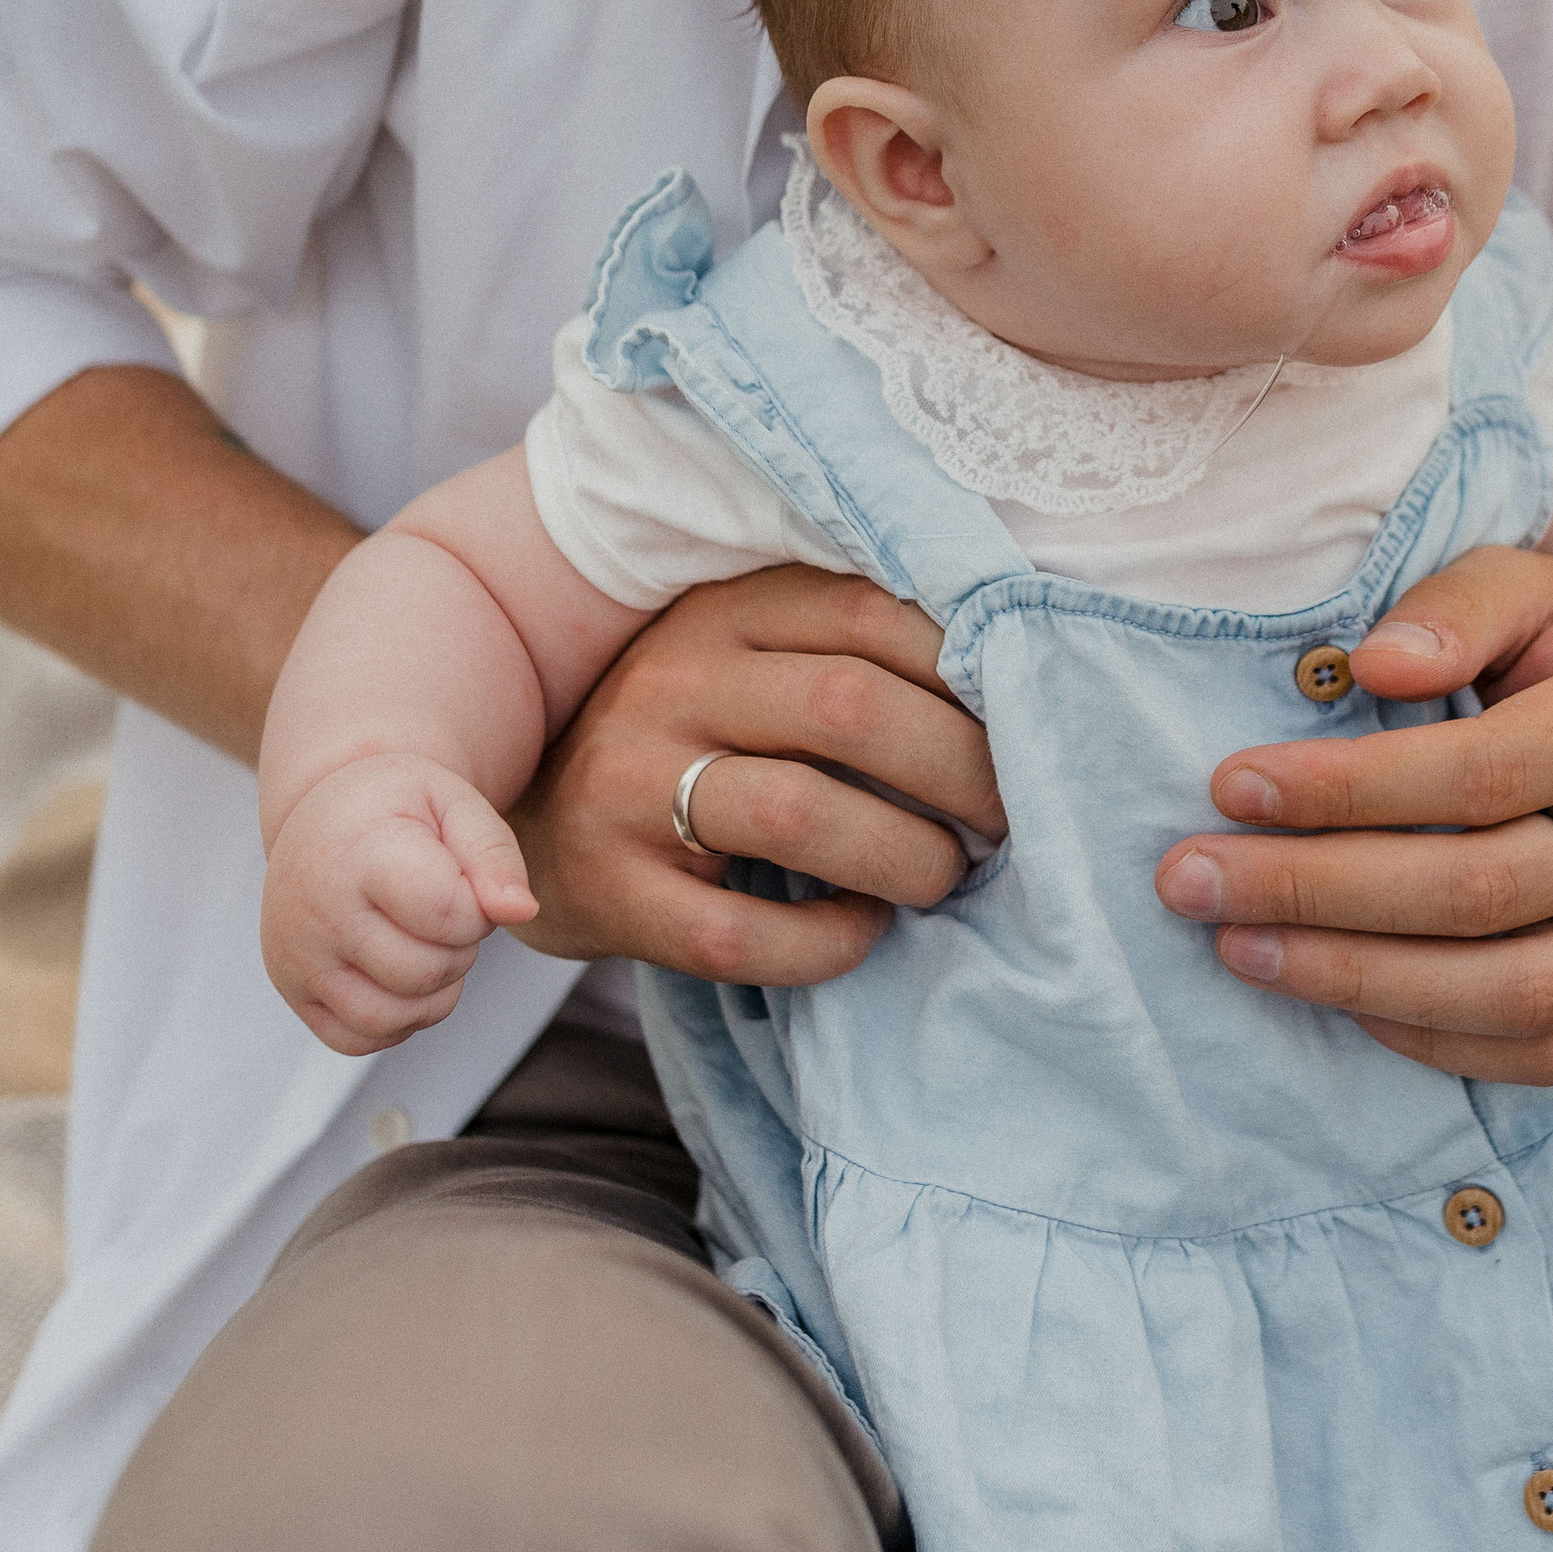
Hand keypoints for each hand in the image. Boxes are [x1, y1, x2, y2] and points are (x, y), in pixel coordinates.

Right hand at [262, 754, 539, 1055]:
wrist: (324, 816)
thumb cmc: (397, 809)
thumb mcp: (454, 804)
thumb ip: (495, 854)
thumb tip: (522, 912)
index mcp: (357, 853)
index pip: (449, 915)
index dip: (478, 910)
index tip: (464, 882)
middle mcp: (315, 911)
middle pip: (424, 973)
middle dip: (459, 949)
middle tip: (447, 910)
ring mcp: (296, 958)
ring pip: (391, 1019)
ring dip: (434, 992)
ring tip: (429, 942)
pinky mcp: (294, 992)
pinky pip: (359, 1040)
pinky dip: (397, 1021)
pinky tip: (401, 974)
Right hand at [508, 564, 1004, 985]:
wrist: (531, 829)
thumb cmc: (690, 741)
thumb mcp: (750, 661)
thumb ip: (846, 653)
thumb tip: (1013, 689)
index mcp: (721, 609)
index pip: (868, 614)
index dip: (966, 671)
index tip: (1021, 722)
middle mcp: (670, 682)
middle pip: (847, 708)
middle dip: (957, 768)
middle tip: (1004, 816)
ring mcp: (629, 787)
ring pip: (798, 815)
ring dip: (904, 855)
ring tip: (943, 874)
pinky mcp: (610, 892)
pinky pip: (739, 933)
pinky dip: (828, 942)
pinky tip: (864, 930)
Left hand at [1154, 550, 1552, 1084]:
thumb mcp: (1529, 585)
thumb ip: (1452, 608)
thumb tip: (1366, 664)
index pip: (1482, 772)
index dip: (1348, 789)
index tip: (1231, 785)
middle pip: (1486, 892)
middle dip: (1319, 892)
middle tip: (1193, 880)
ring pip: (1514, 993)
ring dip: (1357, 980)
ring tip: (1239, 947)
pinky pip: (1543, 1051)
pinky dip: (1429, 1037)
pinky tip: (1335, 995)